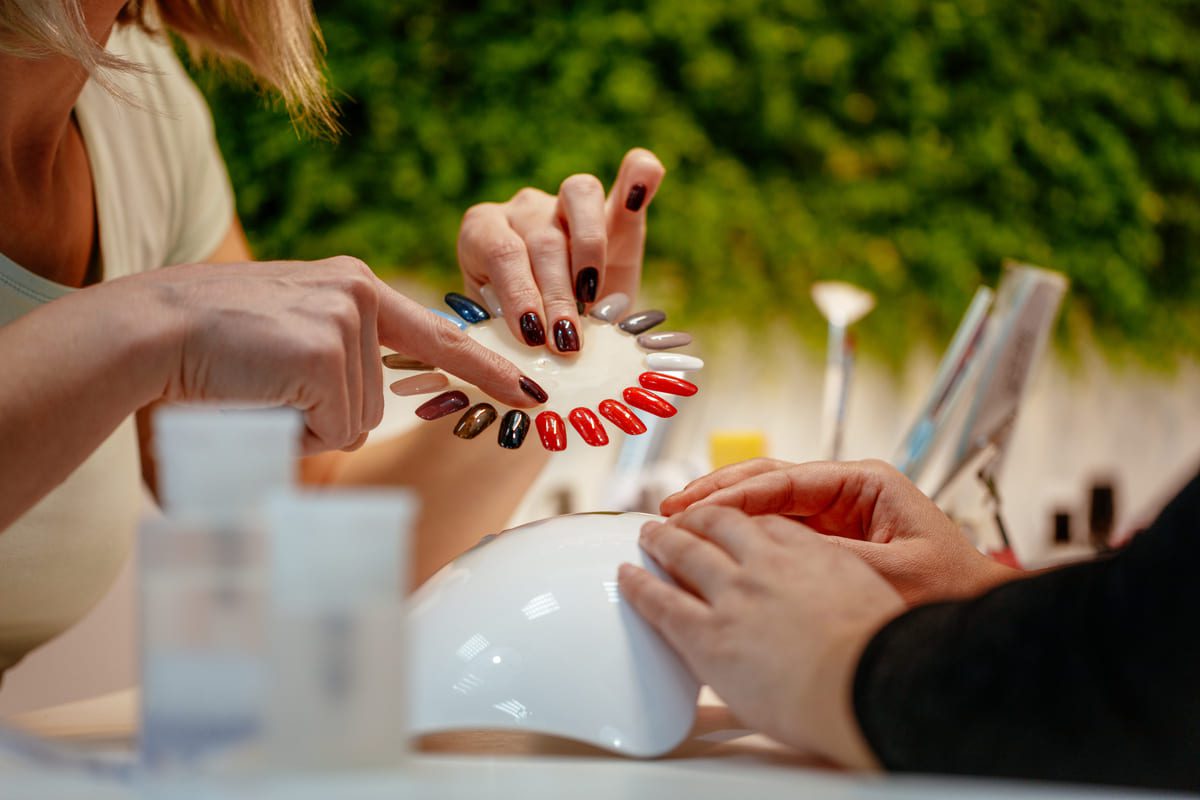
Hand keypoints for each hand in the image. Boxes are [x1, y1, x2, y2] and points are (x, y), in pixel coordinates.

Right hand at [139, 256, 535, 454]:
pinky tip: (257, 391)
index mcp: (351, 289)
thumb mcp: (281, 349)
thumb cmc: (199, 354)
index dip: (487, 369)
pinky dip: (293, 429)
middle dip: (321, 419)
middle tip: (261, 387)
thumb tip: (356, 431)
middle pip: (375, 403)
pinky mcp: (328, 348)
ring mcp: (347, 319)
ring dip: (303, 425)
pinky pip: (333, 426)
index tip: (529, 392)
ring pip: (353, 420)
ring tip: (254, 386)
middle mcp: (359, 294)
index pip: (437, 336)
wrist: (144, 332)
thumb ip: (330, 378)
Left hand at [456, 148, 664, 352]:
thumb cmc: (522, 333)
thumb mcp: (505, 333)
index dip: (519, 294)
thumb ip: (510, 331)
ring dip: (589, 255)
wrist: (556, 330)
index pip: (501, 252)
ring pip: (579, 197)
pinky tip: (641, 190)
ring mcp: (566, 202)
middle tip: (565, 342)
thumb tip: (525, 353)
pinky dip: (639, 177)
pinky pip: (631, 175)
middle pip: (543, 239)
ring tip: (593, 302)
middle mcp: (523, 209)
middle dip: (556, 297)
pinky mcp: (615, 208)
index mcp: (483, 232)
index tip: (532, 337)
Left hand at [618, 506, 903, 766]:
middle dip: (696, 518)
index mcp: (810, 553)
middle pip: (719, 524)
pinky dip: (639, 583)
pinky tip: (628, 575)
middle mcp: (766, 565)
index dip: (744, 519)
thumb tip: (836, 598)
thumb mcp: (872, 598)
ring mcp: (732, 595)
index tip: (735, 521)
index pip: (767, 523)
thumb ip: (841, 587)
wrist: (865, 685)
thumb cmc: (879, 656)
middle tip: (682, 519)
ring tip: (649, 535)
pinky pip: (660, 600)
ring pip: (684, 552)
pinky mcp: (706, 633)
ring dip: (663, 538)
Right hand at [661, 458, 1018, 605]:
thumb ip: (829, 556)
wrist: (980, 618)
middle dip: (717, 492)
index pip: (784, 480)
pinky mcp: (831, 539)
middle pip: (768, 480)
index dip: (732, 493)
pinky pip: (778, 527)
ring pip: (767, 501)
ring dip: (723, 509)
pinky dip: (742, 532)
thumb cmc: (951, 592)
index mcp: (865, 484)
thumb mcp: (888, 573)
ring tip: (679, 518)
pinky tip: (712, 543)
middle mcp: (848, 491)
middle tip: (672, 507)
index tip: (694, 508)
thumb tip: (768, 549)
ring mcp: (838, 513)